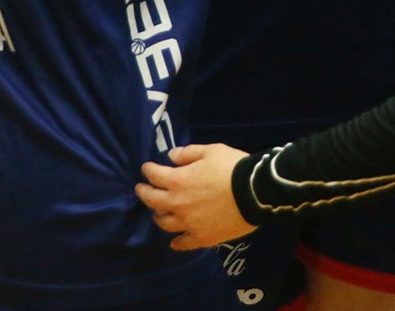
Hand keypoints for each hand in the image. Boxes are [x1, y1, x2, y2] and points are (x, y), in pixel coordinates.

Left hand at [136, 143, 255, 249]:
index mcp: (177, 181)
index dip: (148, 170)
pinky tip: (174, 242)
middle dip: (144, 193)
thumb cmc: (231, 167)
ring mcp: (188, 224)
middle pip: (153, 201)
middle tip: (141, 189)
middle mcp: (177, 204)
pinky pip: (184, 243)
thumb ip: (188, 153)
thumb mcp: (211, 151)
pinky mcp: (201, 238)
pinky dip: (177, 242)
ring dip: (158, 217)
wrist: (254, 193)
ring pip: (165, 223)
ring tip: (158, 214)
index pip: (154, 175)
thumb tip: (170, 157)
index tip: (146, 168)